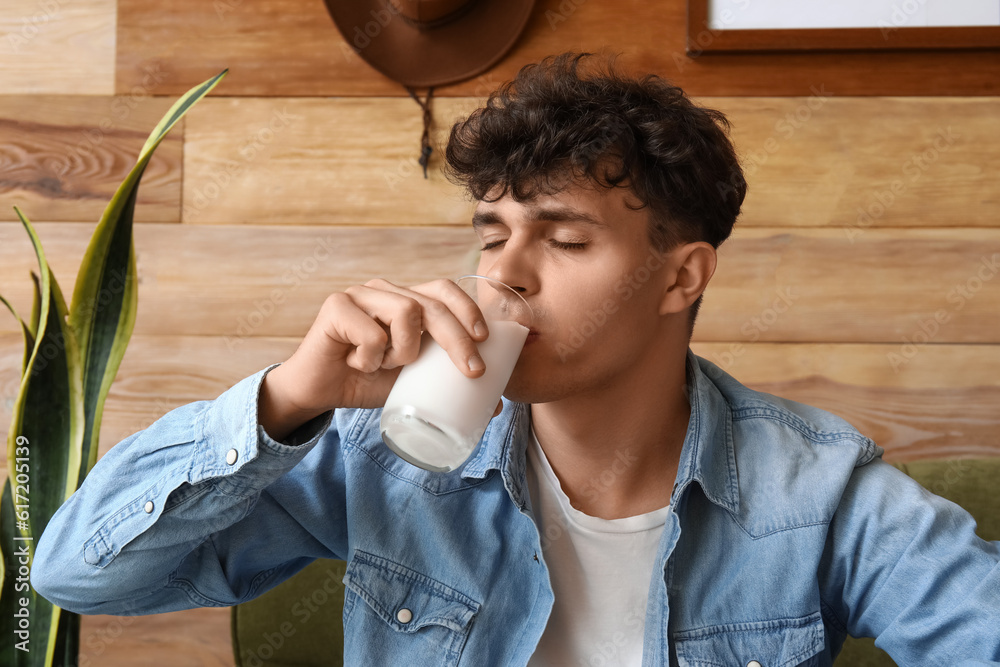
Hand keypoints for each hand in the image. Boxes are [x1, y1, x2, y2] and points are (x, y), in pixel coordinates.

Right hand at [258, 279, 490, 439]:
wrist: (320, 392)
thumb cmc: (368, 382)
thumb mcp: (415, 382)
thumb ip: (446, 382)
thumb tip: (494, 404)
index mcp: (406, 300)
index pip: (444, 289)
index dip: (467, 308)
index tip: (484, 339)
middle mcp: (385, 290)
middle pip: (431, 303)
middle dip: (458, 338)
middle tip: (472, 371)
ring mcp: (360, 294)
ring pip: (406, 313)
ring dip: (404, 351)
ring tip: (386, 366)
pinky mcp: (336, 305)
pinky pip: (372, 334)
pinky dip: (371, 358)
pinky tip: (357, 363)